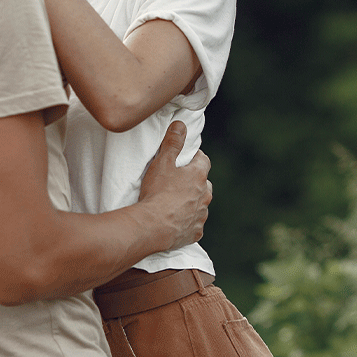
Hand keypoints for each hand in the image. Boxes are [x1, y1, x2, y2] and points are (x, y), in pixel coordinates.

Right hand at [138, 120, 211, 251]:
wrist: (152, 226)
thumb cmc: (156, 192)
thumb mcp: (162, 162)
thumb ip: (172, 143)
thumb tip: (181, 125)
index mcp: (198, 176)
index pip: (203, 160)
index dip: (195, 157)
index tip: (187, 158)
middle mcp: (205, 195)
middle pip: (204, 184)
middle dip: (195, 181)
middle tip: (179, 182)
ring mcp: (201, 215)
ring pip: (201, 205)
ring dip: (192, 202)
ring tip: (175, 203)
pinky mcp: (195, 232)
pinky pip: (194, 224)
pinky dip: (188, 222)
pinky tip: (176, 221)